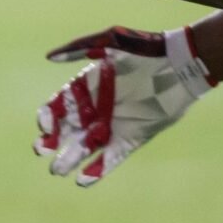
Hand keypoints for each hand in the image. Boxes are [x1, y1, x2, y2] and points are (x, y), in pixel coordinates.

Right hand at [35, 25, 214, 185]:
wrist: (180, 65)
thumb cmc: (145, 49)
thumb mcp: (110, 40)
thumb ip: (80, 48)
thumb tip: (48, 56)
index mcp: (87, 87)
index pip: (59, 105)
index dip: (48, 117)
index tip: (44, 126)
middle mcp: (96, 109)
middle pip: (67, 130)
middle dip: (52, 142)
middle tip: (42, 151)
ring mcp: (113, 125)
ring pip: (86, 147)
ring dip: (70, 159)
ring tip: (58, 171)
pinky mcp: (131, 138)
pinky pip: (111, 157)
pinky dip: (98, 169)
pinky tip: (83, 181)